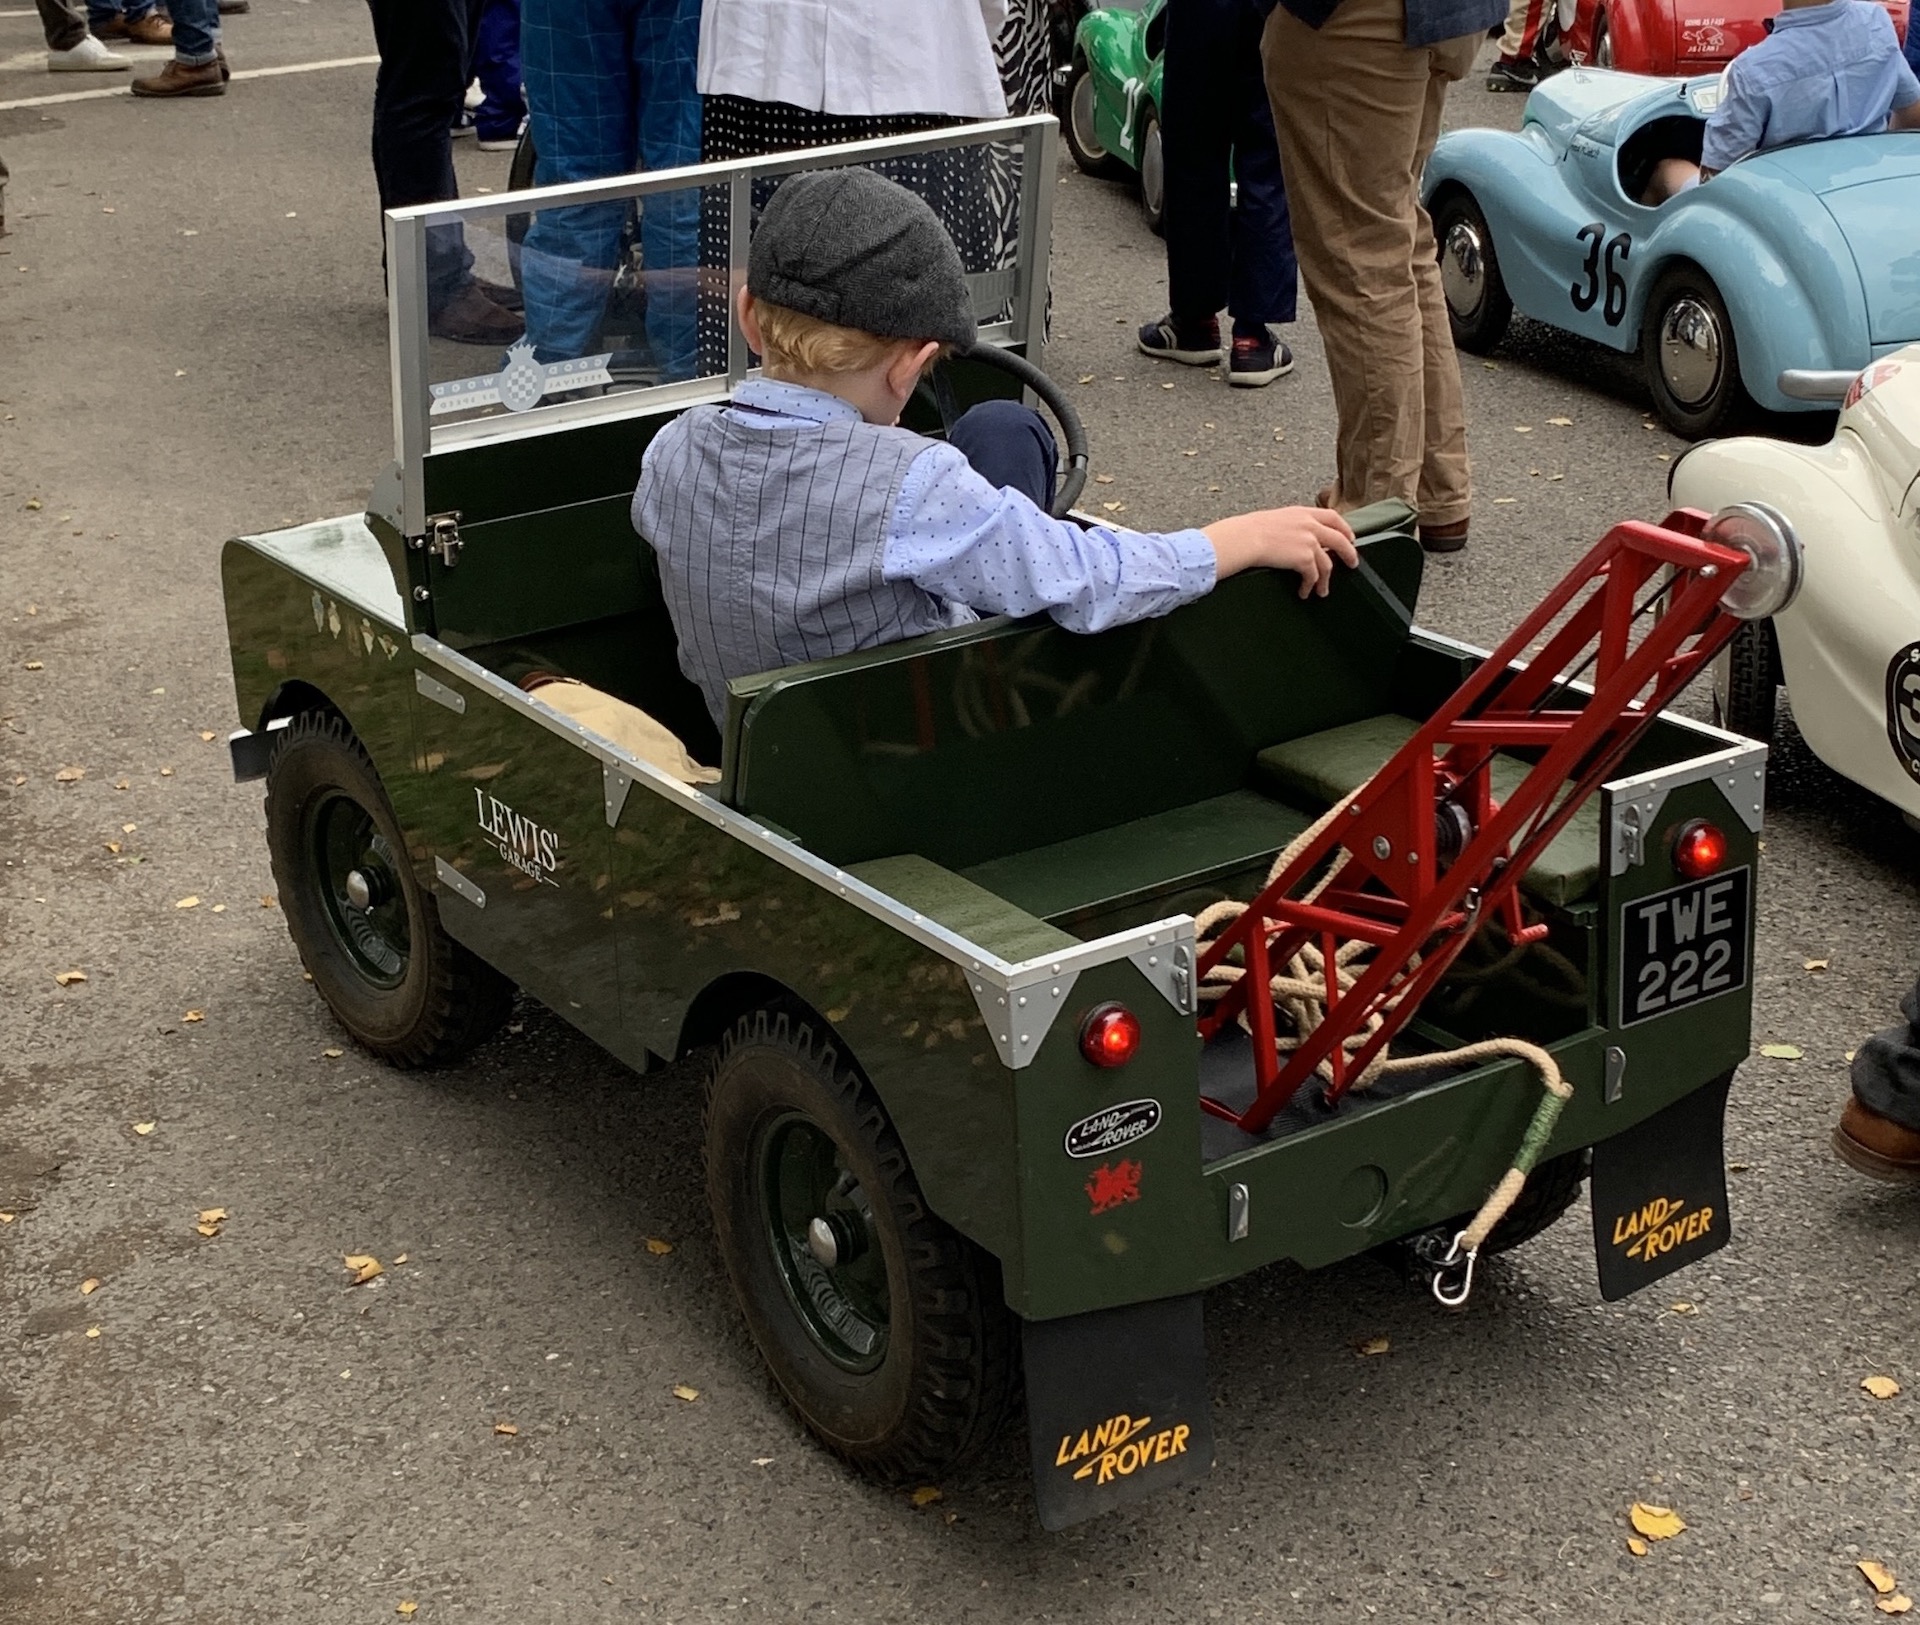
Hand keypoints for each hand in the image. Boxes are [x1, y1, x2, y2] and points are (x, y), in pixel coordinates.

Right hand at [1202, 506, 1358, 597]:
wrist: (1245, 538)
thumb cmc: (1250, 530)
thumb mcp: (1275, 519)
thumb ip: (1291, 525)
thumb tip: (1293, 538)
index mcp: (1302, 512)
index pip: (1332, 517)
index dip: (1344, 528)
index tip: (1349, 537)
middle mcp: (1310, 525)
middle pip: (1340, 539)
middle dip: (1349, 553)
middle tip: (1352, 563)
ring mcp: (1310, 541)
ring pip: (1328, 563)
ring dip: (1326, 579)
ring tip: (1322, 590)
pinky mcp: (1305, 558)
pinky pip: (1313, 576)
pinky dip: (1310, 586)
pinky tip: (1305, 591)